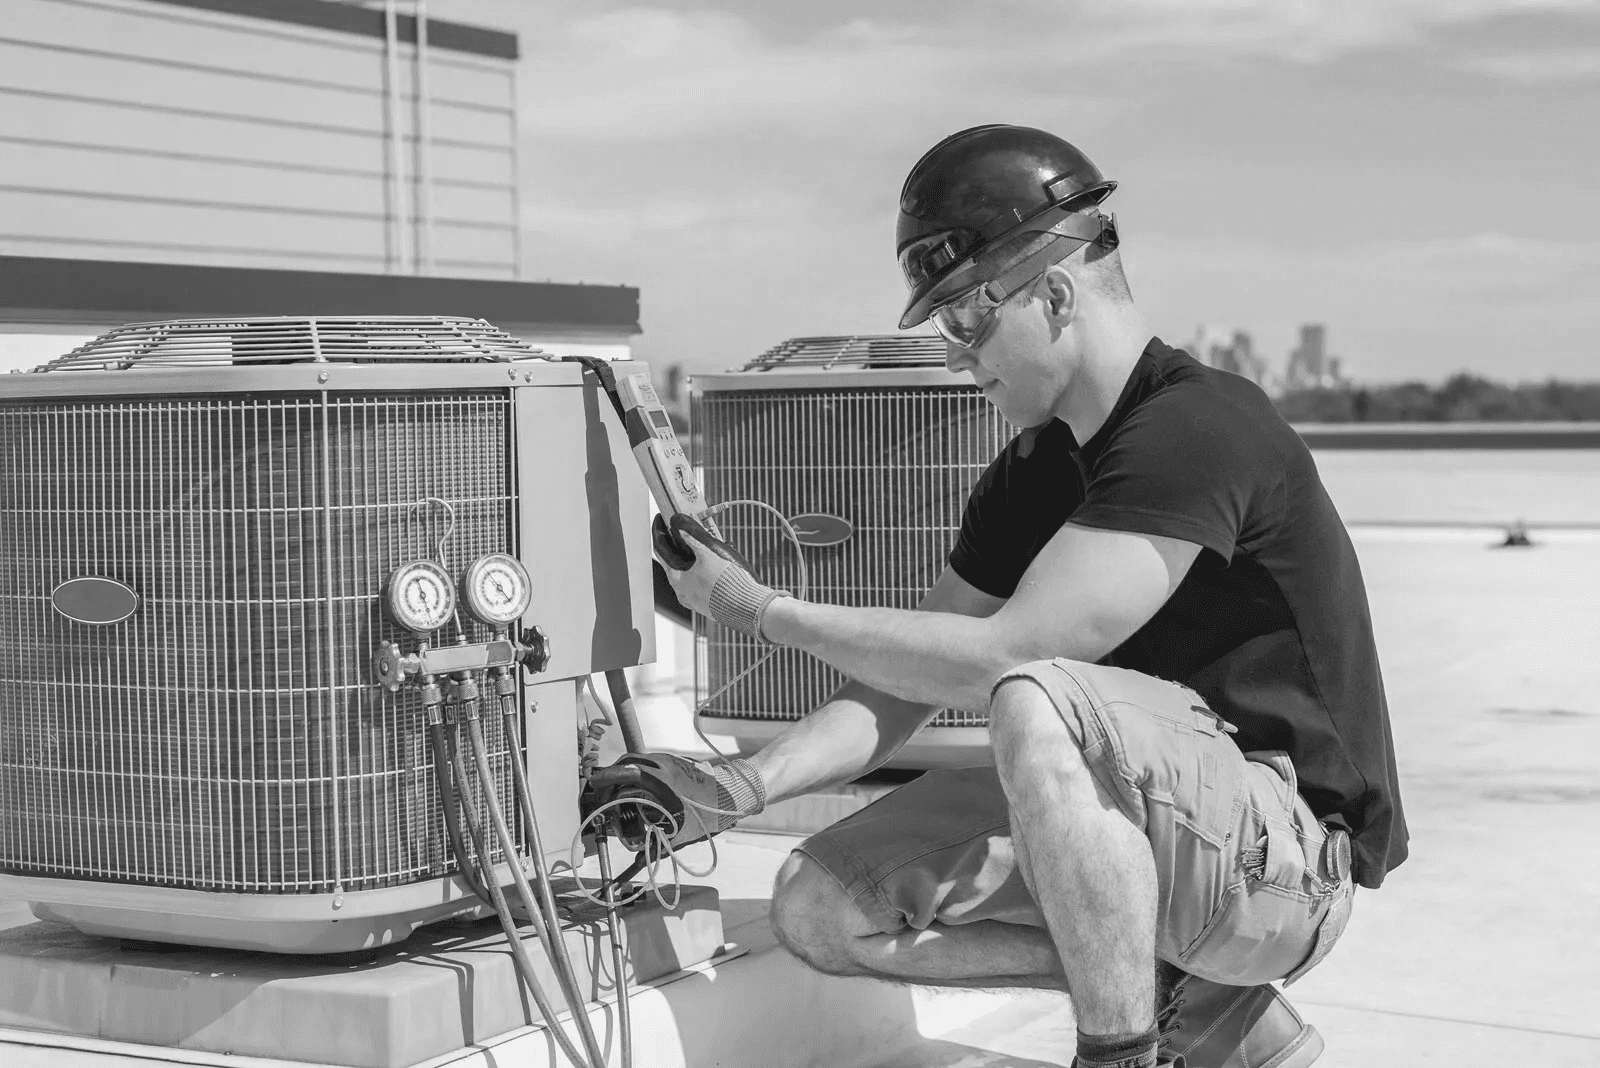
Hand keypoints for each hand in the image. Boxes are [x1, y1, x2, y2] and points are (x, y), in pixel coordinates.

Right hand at [581, 751, 766, 850]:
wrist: (735, 793)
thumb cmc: (708, 813)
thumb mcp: (680, 834)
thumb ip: (655, 851)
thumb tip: (636, 868)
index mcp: (656, 778)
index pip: (620, 773)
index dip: (603, 781)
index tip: (594, 791)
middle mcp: (660, 764)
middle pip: (625, 763)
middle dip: (611, 777)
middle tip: (605, 794)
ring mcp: (669, 759)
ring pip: (638, 760)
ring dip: (625, 773)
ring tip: (620, 792)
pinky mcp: (676, 761)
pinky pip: (650, 762)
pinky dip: (639, 772)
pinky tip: (641, 790)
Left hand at [652, 514, 789, 639]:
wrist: (746, 607)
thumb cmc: (726, 583)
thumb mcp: (708, 555)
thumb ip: (693, 539)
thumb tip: (679, 526)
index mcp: (677, 580)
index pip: (661, 551)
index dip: (660, 533)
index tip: (661, 520)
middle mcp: (682, 592)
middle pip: (676, 562)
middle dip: (683, 544)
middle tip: (688, 530)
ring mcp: (695, 599)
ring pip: (691, 572)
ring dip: (697, 557)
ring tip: (710, 545)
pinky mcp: (708, 603)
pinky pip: (702, 582)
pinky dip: (706, 570)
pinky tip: (720, 564)